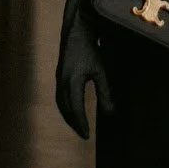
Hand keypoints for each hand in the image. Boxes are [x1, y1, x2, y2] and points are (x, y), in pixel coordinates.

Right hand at [55, 7, 113, 139]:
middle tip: (83, 134)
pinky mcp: (59, 75)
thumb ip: (105, 92)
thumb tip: (110, 114)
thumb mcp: (100, 71)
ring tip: (78, 125)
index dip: (81, 124)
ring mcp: (59, 78)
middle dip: (74, 123)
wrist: (76, 30)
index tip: (87, 136)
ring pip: (61, 103)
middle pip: (66, 109)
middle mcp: (62, 82)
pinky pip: (59, 96)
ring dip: (68, 116)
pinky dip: (65, 107)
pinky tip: (72, 109)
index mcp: (72, 82)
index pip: (76, 110)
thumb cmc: (90, 50)